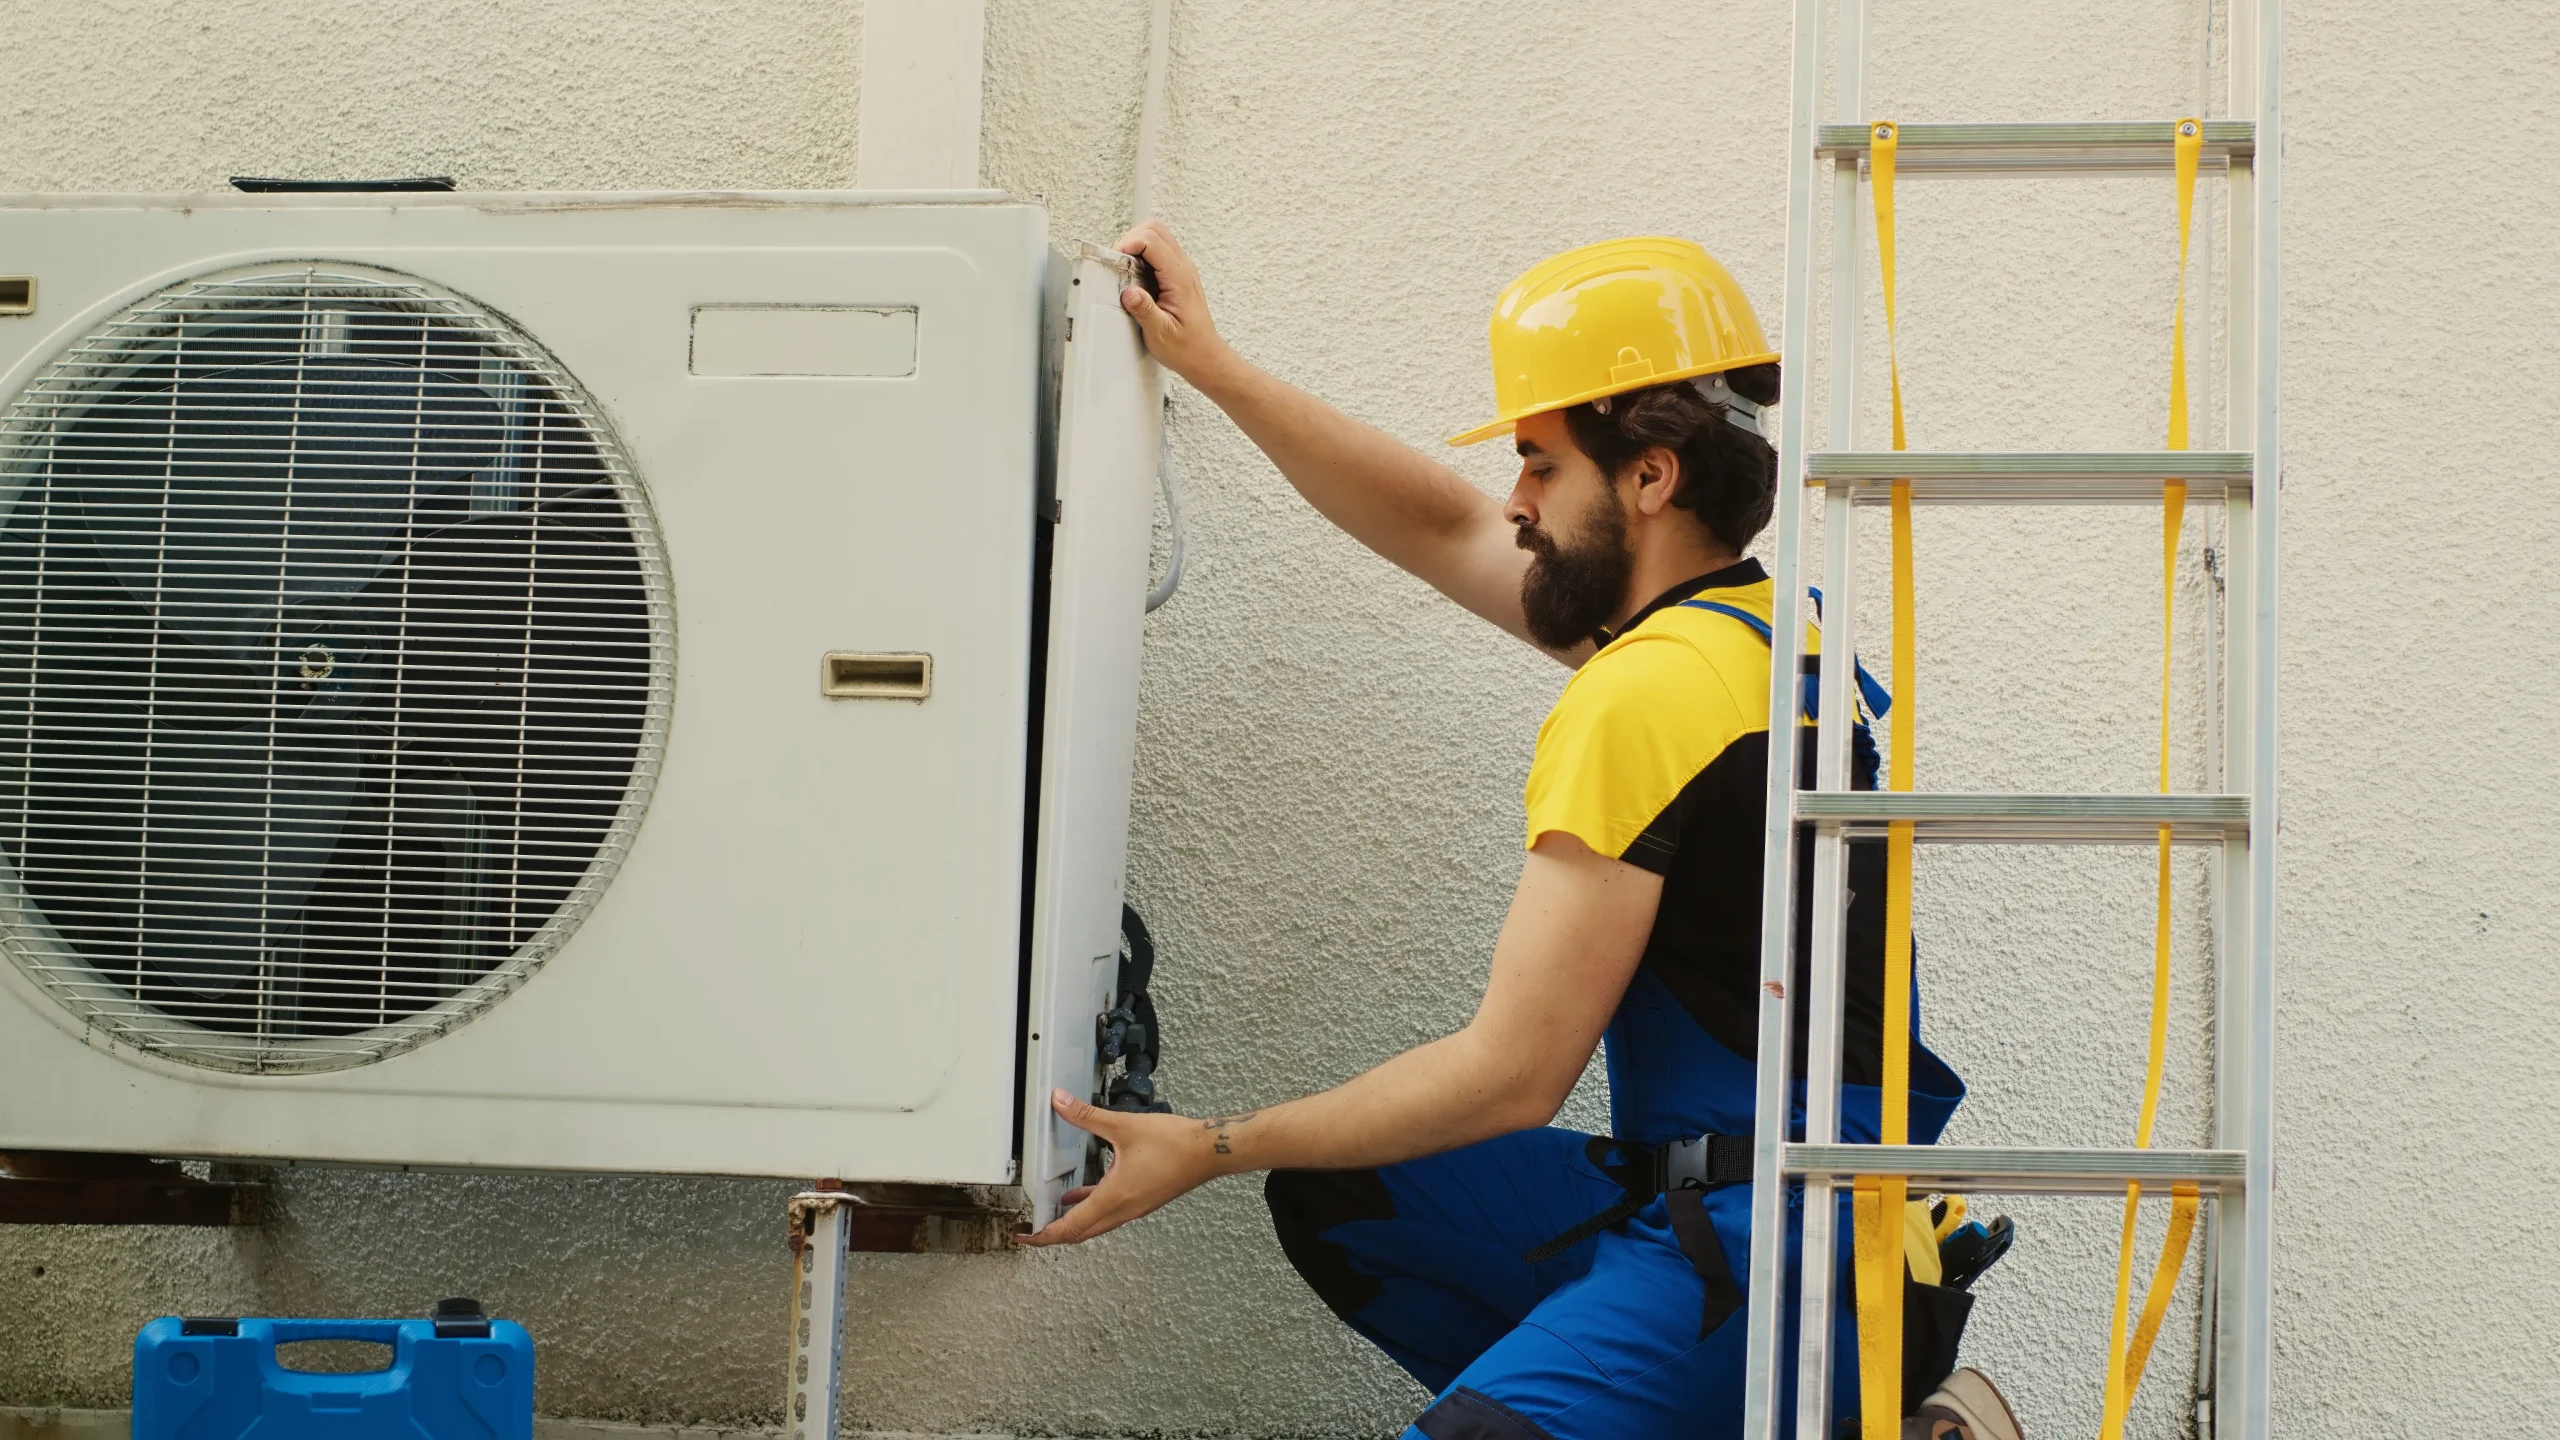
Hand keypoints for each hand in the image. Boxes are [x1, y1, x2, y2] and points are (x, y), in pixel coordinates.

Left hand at [1015, 1089, 1227, 1245]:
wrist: (1210, 1152)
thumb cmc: (1174, 1143)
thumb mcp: (1123, 1125)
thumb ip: (1086, 1115)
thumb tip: (1059, 1102)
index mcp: (1115, 1197)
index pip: (1070, 1227)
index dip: (1043, 1235)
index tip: (1025, 1236)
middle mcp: (1123, 1209)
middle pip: (1080, 1234)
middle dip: (1052, 1234)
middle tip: (1030, 1230)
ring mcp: (1134, 1208)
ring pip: (1095, 1225)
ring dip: (1072, 1223)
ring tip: (1050, 1213)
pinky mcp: (1143, 1201)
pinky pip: (1109, 1213)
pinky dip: (1090, 1209)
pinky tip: (1082, 1194)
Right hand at [1114, 220, 1234, 385]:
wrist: (1205, 357)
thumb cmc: (1187, 348)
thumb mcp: (1161, 333)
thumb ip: (1144, 310)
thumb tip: (1128, 292)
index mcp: (1179, 278)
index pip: (1152, 241)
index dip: (1128, 244)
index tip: (1115, 260)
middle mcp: (1183, 269)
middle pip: (1156, 229)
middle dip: (1131, 238)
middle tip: (1117, 260)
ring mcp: (1182, 270)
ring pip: (1158, 237)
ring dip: (1137, 245)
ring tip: (1124, 267)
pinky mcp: (1178, 276)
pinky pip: (1159, 252)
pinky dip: (1143, 255)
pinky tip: (1134, 275)